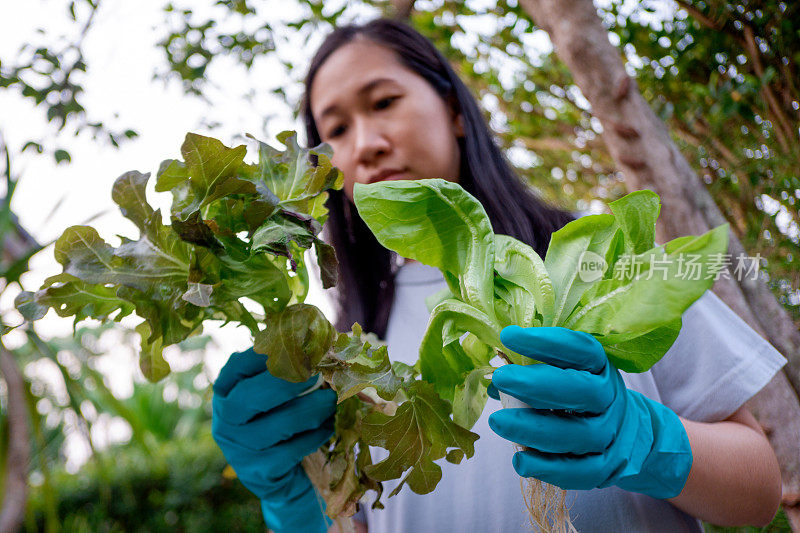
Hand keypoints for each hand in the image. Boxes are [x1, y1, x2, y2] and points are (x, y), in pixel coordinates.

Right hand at [212, 348, 335, 532]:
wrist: (288, 475)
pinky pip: (291, 451)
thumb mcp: (279, 394)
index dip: (261, 354)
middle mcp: (226, 422)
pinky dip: (315, 435)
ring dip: (311, 409)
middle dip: (286, 382)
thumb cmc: (284, 420)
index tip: (292, 344)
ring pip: (277, 426)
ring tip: (331, 399)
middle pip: (248, 398)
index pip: (236, 368)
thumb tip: (320, 336)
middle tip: (316, 372)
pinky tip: (327, 427)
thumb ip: (288, 368)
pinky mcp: (260, 473)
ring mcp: (240, 450)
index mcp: (226, 393)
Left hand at [488, 326, 691, 498]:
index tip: (509, 335)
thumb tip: (492, 375)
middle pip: (579, 391)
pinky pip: (580, 472)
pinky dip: (548, 469)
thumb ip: (535, 370)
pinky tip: (520, 461)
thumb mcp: (570, 373)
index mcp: (600, 367)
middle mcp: (609, 398)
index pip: (578, 349)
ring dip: (533, 429)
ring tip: (497, 421)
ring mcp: (610, 434)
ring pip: (577, 435)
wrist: (630, 433)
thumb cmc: (584, 395)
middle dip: (536, 385)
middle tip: (501, 377)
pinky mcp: (606, 467)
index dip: (544, 342)